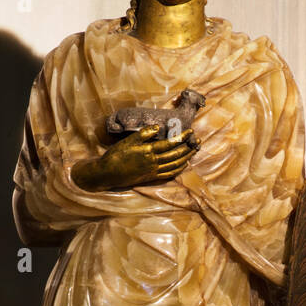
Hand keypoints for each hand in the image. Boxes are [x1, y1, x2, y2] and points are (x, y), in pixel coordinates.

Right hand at [73, 125, 197, 191]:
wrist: (109, 173)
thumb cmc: (117, 154)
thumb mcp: (128, 140)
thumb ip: (144, 133)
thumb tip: (158, 127)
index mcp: (148, 151)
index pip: (170, 143)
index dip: (182, 137)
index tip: (190, 131)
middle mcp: (153, 162)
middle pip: (176, 155)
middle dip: (188, 147)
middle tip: (197, 140)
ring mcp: (153, 171)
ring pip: (175, 165)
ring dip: (186, 157)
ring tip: (194, 150)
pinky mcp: (151, 177)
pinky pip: (169, 174)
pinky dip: (179, 169)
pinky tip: (184, 164)